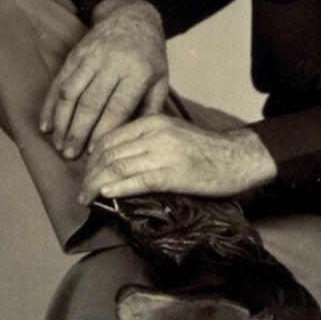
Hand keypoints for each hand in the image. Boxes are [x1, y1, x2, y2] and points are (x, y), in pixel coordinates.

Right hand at [40, 0, 168, 158]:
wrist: (131, 17)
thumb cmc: (149, 56)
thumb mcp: (161, 79)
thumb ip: (150, 109)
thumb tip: (135, 139)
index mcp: (138, 72)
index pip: (117, 107)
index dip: (102, 130)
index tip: (93, 152)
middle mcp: (112, 63)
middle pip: (90, 103)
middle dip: (77, 132)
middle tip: (70, 155)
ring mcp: (91, 57)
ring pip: (71, 93)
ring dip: (61, 121)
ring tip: (58, 144)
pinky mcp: (75, 55)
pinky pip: (59, 82)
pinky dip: (50, 104)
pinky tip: (46, 124)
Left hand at [80, 116, 278, 203]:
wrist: (238, 157)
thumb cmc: (207, 149)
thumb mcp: (174, 133)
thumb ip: (148, 140)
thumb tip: (120, 159)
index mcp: (153, 122)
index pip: (110, 137)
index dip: (92, 157)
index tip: (86, 172)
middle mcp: (155, 134)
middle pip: (109, 153)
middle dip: (89, 173)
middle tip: (82, 190)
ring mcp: (163, 154)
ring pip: (117, 167)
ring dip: (95, 184)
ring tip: (86, 198)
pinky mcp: (172, 174)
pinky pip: (136, 181)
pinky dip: (116, 188)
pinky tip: (105, 194)